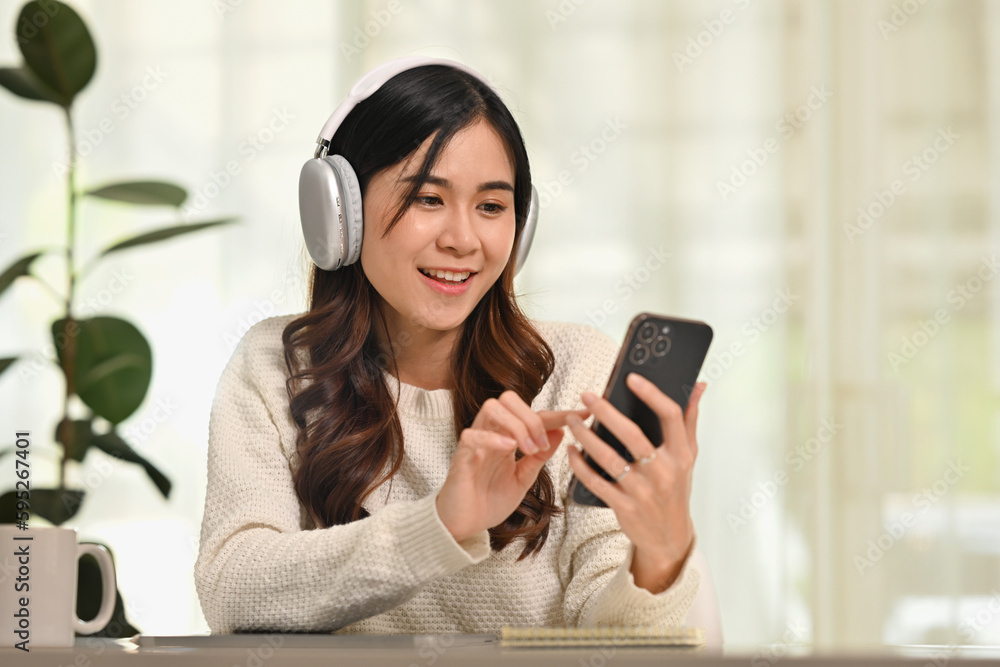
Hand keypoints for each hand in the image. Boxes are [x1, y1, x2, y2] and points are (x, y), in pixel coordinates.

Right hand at [436, 390, 590, 541]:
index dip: (558, 414)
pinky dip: (492, 438)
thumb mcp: (523, 478)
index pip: (533, 415)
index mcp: (506, 438)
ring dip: (516, 425)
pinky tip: (509, 448)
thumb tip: (562, 432)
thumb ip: (539, 457)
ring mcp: (475, 444)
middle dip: (531, 417)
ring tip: (529, 449)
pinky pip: (472, 436)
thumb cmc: (488, 501)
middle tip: (543, 444)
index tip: (583, 416)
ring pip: (491, 408)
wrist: (464, 526)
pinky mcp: (460, 458)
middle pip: (508, 399)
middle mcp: (490, 434)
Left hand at [566, 373, 706, 591]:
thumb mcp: (688, 457)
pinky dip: (580, 466)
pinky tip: (571, 451)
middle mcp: (663, 472)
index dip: (652, 394)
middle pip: (632, 435)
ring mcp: (643, 491)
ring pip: (609, 459)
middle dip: (607, 413)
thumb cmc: (676, 490)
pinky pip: (596, 482)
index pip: (671, 416)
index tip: (631, 378)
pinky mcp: (624, 506)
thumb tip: (697, 386)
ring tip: (573, 420)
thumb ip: (690, 420)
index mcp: (681, 455)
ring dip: (587, 437)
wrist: (669, 537)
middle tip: (587, 396)